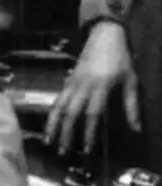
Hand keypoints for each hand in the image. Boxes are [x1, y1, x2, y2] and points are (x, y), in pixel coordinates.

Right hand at [45, 20, 139, 154]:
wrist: (105, 34)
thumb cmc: (121, 58)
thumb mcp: (131, 80)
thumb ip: (132, 105)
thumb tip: (137, 129)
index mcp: (99, 87)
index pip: (92, 114)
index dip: (88, 133)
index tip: (86, 149)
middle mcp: (83, 85)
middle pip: (71, 112)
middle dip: (65, 133)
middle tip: (63, 152)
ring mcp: (73, 81)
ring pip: (59, 105)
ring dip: (53, 123)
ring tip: (48, 140)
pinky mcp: (69, 78)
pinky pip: (59, 97)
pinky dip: (53, 111)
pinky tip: (50, 122)